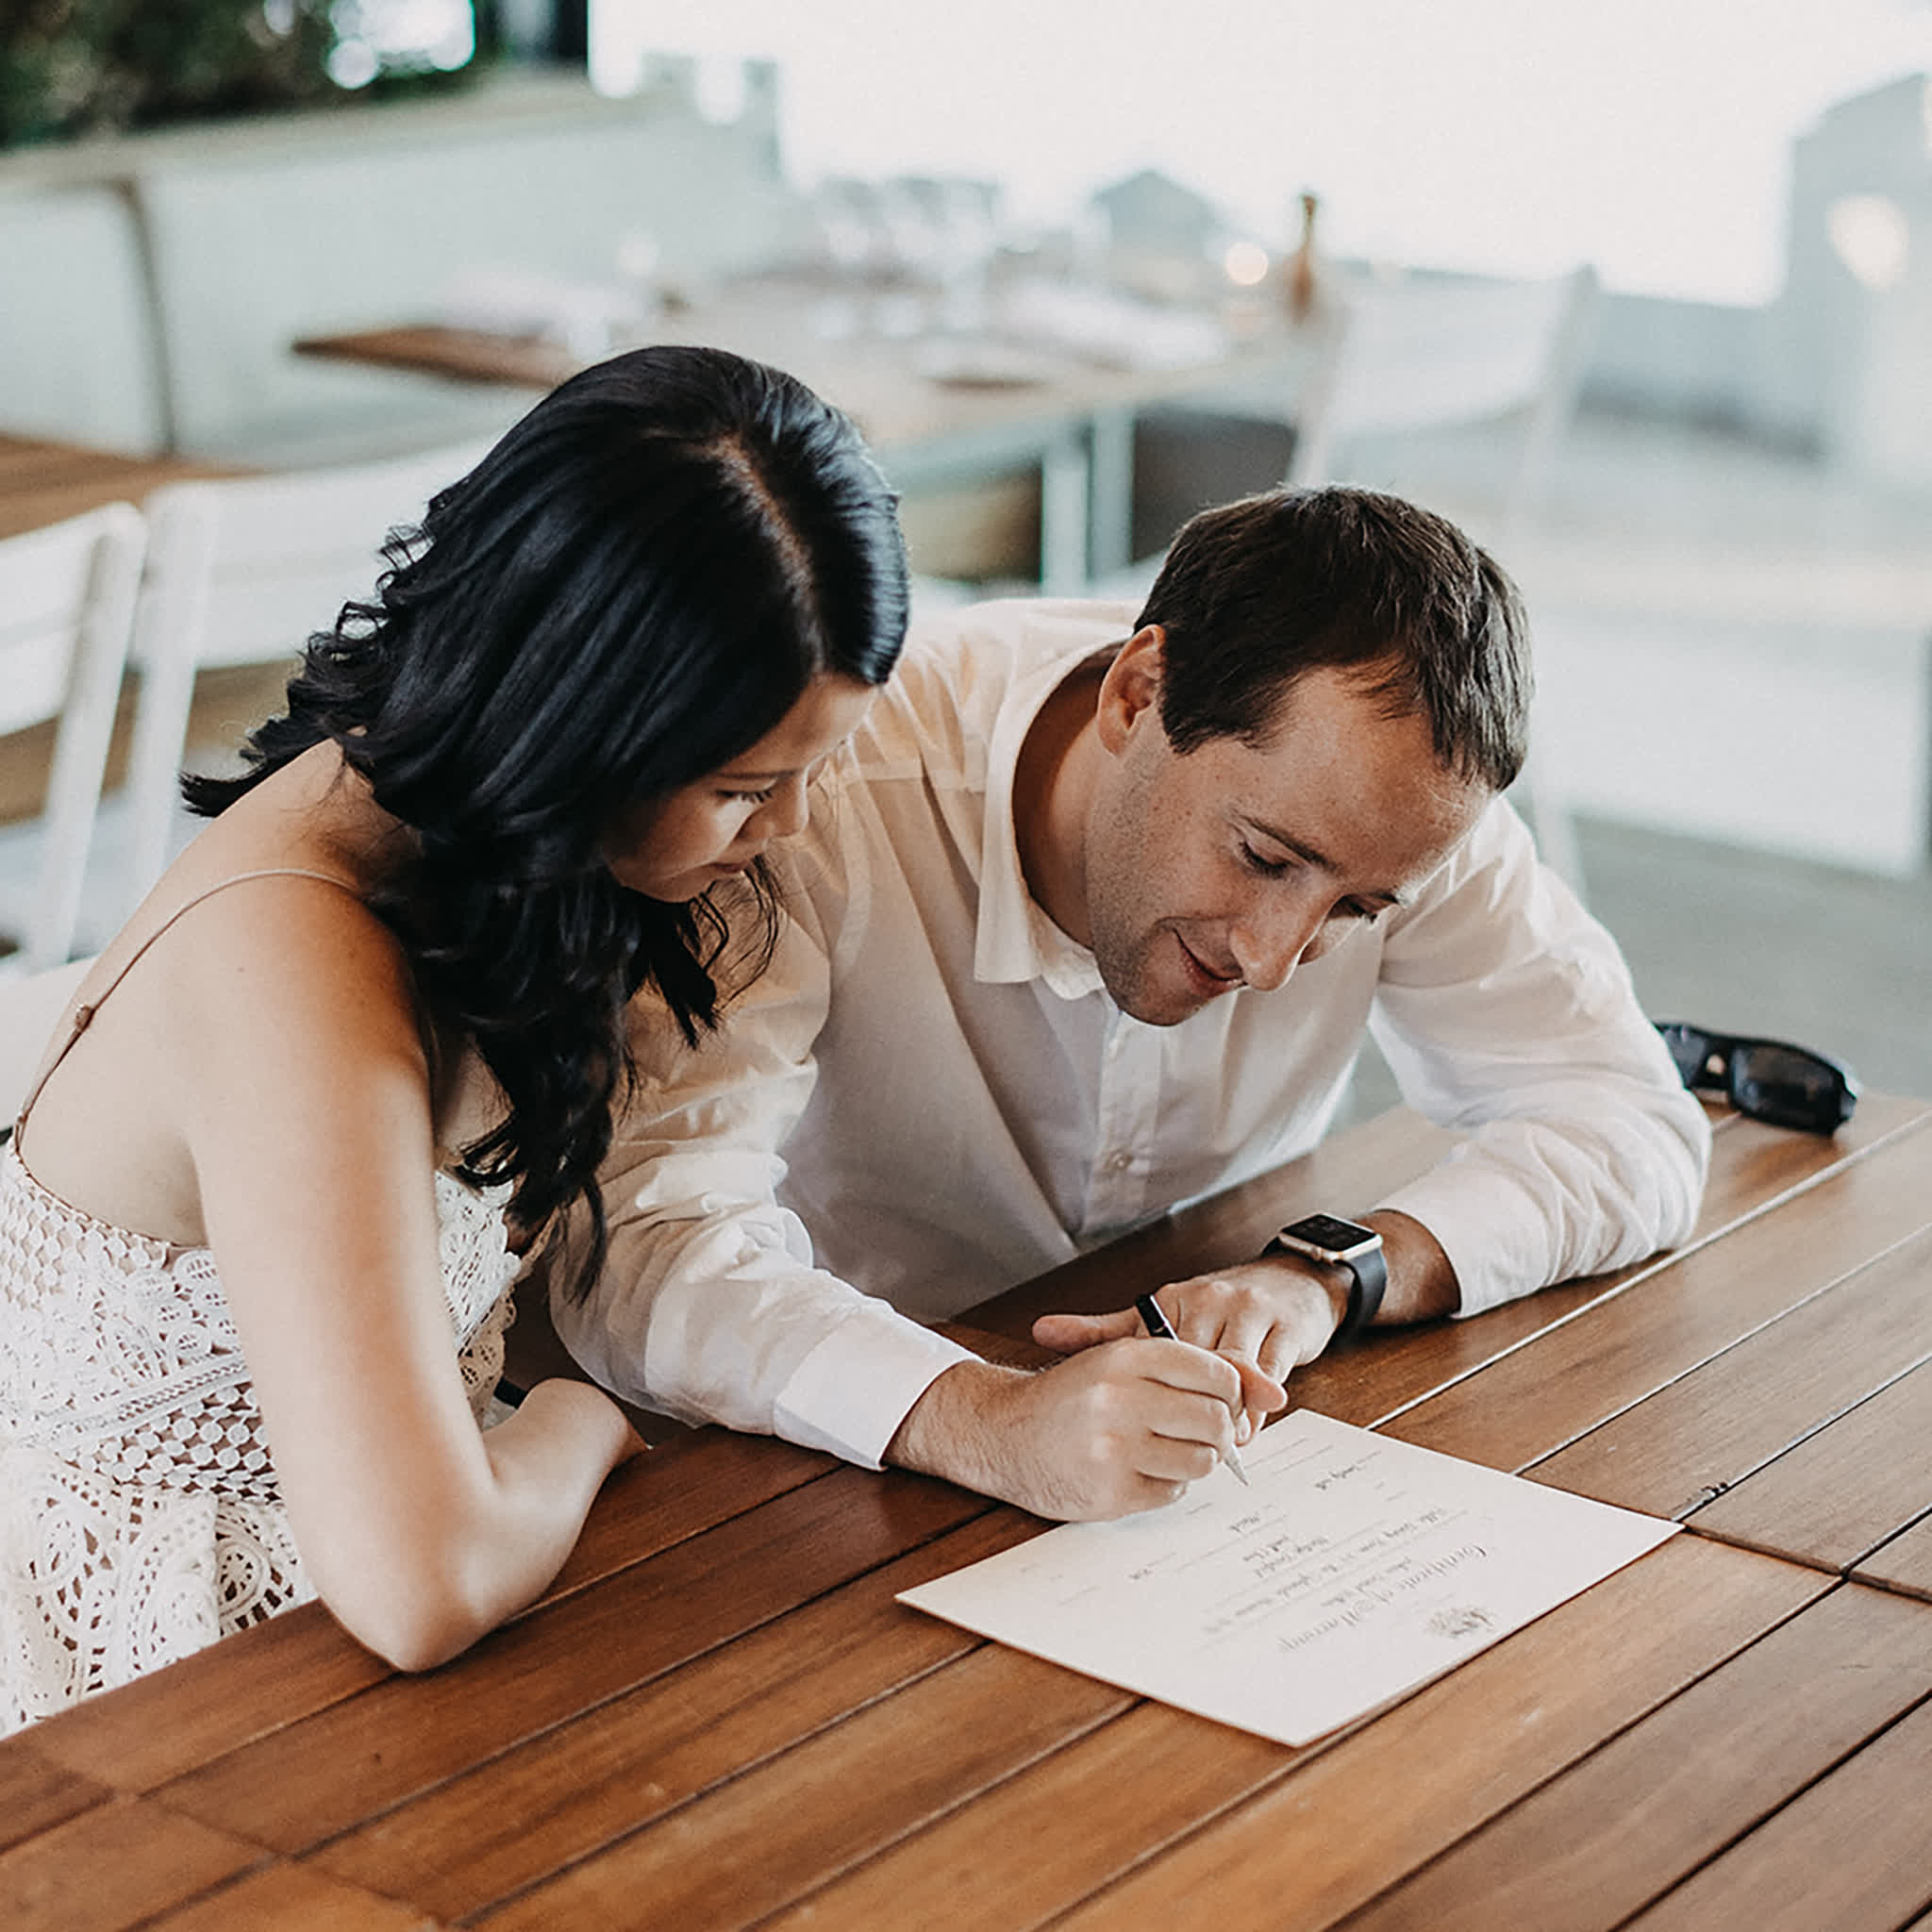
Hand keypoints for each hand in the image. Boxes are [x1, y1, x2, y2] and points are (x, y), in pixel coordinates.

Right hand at [884, 1341, 1276, 1521]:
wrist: (1001, 1434)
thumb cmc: (1068, 1396)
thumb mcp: (1116, 1359)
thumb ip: (1184, 1366)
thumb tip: (1270, 1391)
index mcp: (1124, 1356)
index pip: (1214, 1371)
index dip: (1228, 1388)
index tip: (1219, 1398)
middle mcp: (1120, 1399)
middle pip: (1215, 1418)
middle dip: (1221, 1430)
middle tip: (1207, 1432)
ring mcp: (1115, 1449)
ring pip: (1202, 1460)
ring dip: (1198, 1460)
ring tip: (1173, 1451)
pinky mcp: (1111, 1492)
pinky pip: (1174, 1492)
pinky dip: (1169, 1484)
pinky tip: (1144, 1470)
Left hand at [1032, 1256, 1345, 1431]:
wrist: (1296, 1282)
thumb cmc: (1221, 1308)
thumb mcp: (1162, 1315)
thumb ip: (1107, 1330)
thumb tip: (1040, 1330)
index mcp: (1171, 1301)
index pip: (1147, 1352)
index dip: (1145, 1396)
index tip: (1133, 1429)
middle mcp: (1207, 1300)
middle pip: (1190, 1367)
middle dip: (1185, 1412)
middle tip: (1177, 1451)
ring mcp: (1248, 1311)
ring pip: (1230, 1374)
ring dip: (1224, 1415)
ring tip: (1216, 1449)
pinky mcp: (1285, 1328)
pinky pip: (1268, 1376)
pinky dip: (1257, 1410)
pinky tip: (1248, 1431)